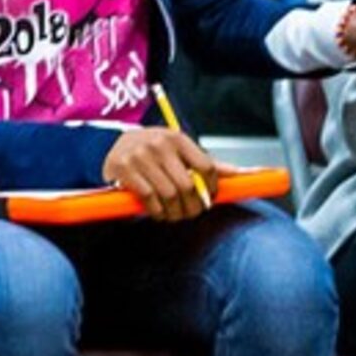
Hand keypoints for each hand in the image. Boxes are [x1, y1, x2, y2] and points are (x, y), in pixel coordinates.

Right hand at [103, 127, 219, 221]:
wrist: (116, 143)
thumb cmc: (155, 149)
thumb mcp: (180, 150)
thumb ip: (207, 163)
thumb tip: (239, 173)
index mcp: (178, 139)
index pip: (206, 166)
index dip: (212, 187)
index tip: (210, 197)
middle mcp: (160, 145)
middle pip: (187, 185)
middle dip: (194, 205)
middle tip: (193, 213)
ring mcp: (140, 156)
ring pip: (169, 194)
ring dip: (176, 212)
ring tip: (177, 216)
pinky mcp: (123, 168)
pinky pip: (148, 197)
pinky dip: (157, 210)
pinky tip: (160, 213)